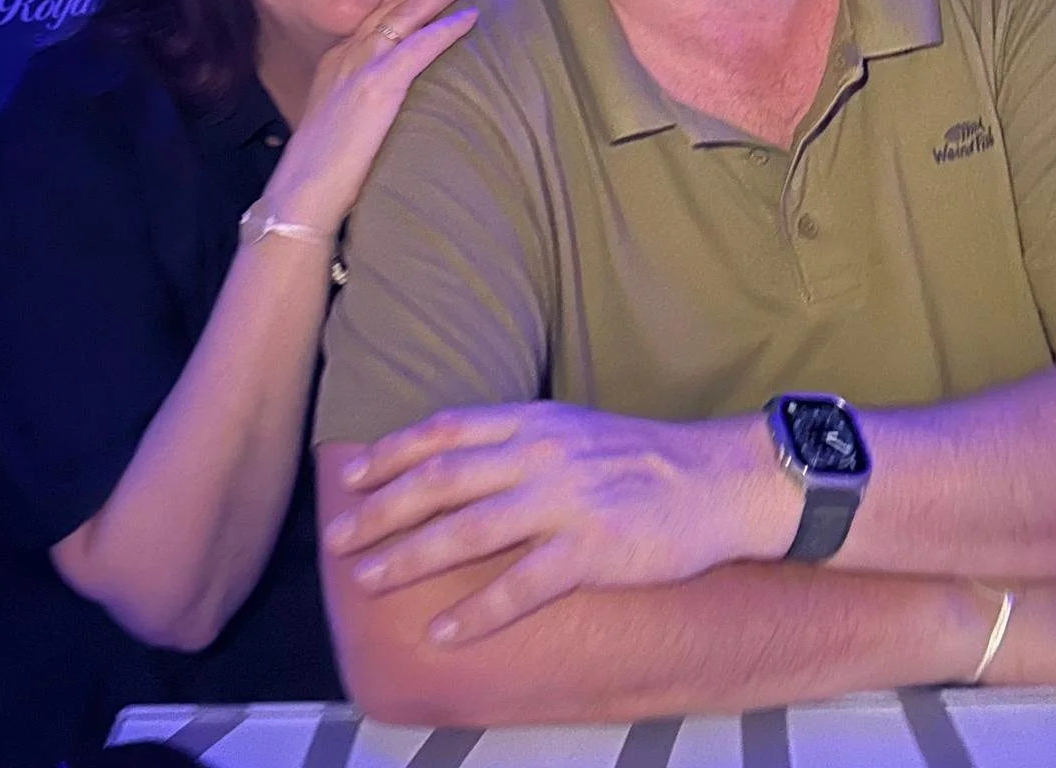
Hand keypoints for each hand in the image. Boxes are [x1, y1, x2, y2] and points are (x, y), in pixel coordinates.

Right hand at [260, 0, 476, 238]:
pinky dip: (446, 28)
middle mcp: (346, 54)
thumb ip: (362, 99)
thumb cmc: (324, 170)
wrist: (303, 192)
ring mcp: (360, 67)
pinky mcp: (377, 86)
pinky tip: (469, 17)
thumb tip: (391, 99)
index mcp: (335, 61)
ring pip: (405, 15)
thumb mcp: (340, 120)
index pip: (374, 16)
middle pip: (390, 5)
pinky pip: (420, 46)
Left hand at [325, 403, 799, 642]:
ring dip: (410, 558)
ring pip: (469, 531)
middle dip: (382, 510)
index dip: (392, 453)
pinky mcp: (593, 549)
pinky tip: (442, 633)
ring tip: (368, 582)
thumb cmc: (643, 457)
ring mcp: (566, 501)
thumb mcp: (575, 428)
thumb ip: (520, 440)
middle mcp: (542, 454)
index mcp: (535, 421)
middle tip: (338, 538)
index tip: (352, 476)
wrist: (718, 479)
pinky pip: (522, 585)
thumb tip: (457, 459)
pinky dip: (477, 612)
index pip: (446, 430)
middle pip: (442, 480)